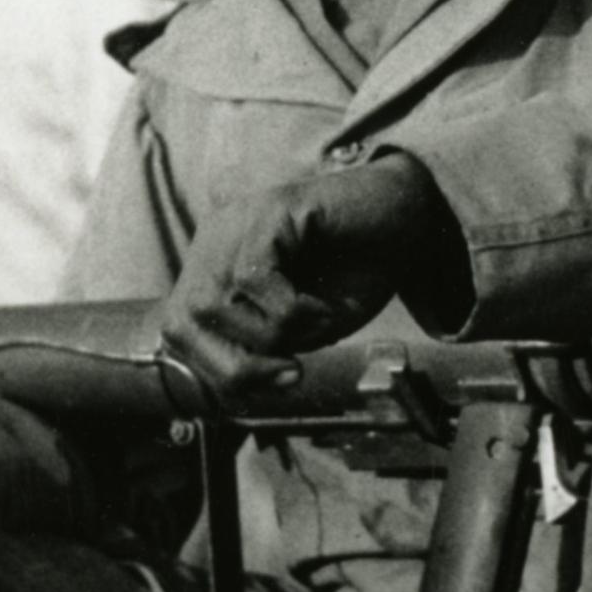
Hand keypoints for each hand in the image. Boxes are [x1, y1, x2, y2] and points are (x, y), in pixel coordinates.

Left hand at [158, 152, 466, 404]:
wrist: (411, 217)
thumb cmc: (359, 271)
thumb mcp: (305, 327)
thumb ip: (267, 348)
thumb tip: (239, 380)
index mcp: (217, 267)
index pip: (179, 331)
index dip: (218, 371)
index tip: (278, 381)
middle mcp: (217, 240)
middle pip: (185, 320)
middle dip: (236, 366)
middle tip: (292, 373)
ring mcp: (239, 220)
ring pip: (218, 304)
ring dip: (274, 335)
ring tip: (320, 325)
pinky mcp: (270, 209)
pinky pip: (255, 277)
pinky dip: (293, 309)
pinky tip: (327, 307)